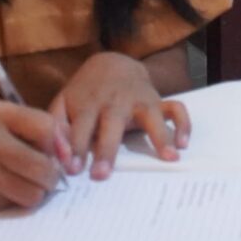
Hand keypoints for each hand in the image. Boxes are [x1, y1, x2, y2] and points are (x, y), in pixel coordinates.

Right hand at [0, 100, 69, 212]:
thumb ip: (34, 128)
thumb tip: (71, 152)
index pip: (47, 128)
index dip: (59, 145)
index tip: (56, 155)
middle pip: (44, 167)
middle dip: (51, 176)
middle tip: (44, 176)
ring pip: (33, 193)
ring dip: (36, 193)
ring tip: (23, 184)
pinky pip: (13, 206)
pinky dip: (14, 201)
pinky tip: (0, 191)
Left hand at [48, 52, 189, 178]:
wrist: (112, 64)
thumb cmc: (85, 93)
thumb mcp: (64, 104)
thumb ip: (57, 128)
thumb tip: (57, 155)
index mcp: (88, 103)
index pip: (79, 127)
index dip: (75, 148)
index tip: (72, 170)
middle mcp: (114, 101)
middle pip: (112, 124)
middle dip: (106, 149)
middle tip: (101, 175)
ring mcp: (139, 100)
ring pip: (151, 115)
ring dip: (159, 136)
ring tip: (169, 158)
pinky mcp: (158, 101)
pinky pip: (176, 109)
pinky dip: (183, 124)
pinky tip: (182, 145)